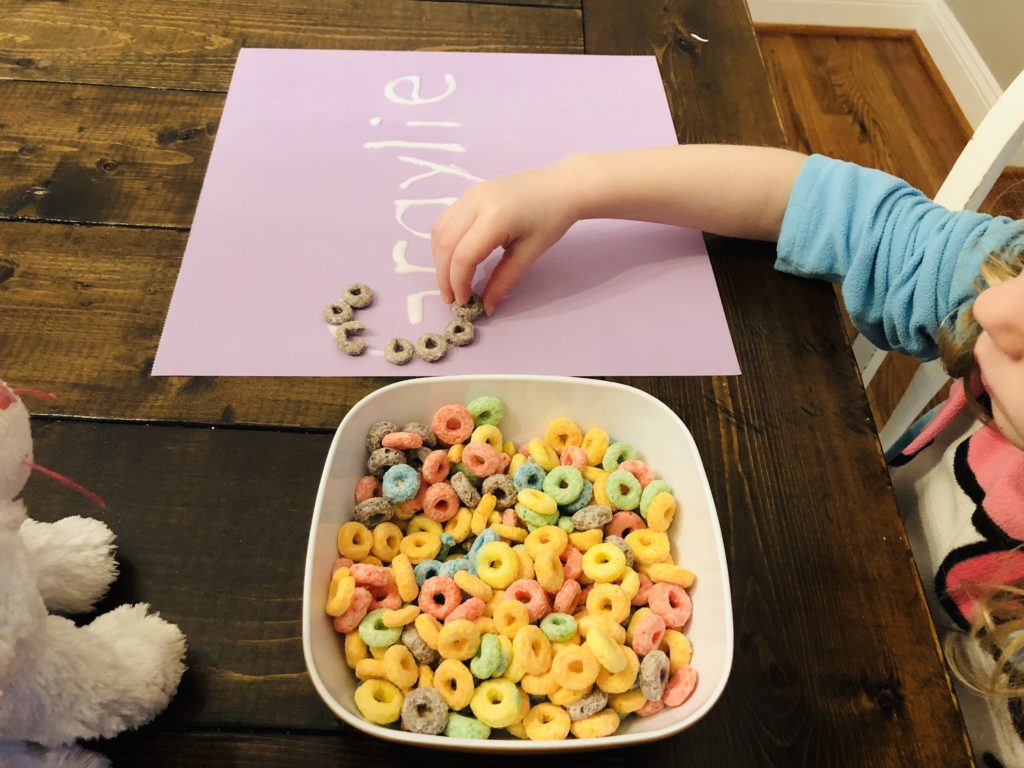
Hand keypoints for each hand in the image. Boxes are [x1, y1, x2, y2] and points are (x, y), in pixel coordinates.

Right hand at [431, 160, 580, 313]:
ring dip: (439, 260)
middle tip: (451, 299)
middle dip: (444, 276)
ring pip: (439, 231)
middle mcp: (475, 201)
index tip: (465, 303)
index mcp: (495, 217)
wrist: (562, 185)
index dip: (459, 283)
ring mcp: (469, 194)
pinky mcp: (469, 193)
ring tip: (449, 282)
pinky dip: (444, 243)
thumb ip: (504, 281)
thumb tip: (486, 306)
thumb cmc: (552, 219)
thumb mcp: (529, 253)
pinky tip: (453, 259)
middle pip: (445, 245)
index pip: (463, 256)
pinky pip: (446, 221)